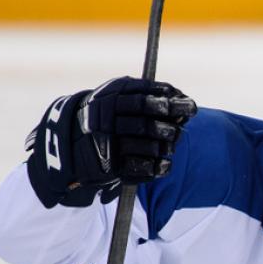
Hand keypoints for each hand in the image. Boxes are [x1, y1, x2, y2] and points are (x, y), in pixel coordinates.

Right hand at [27, 77, 196, 206]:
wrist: (71, 146)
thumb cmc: (108, 118)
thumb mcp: (120, 97)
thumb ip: (148, 95)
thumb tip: (183, 100)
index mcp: (108, 97)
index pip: (145, 100)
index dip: (172, 103)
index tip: (191, 106)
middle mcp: (104, 120)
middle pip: (148, 125)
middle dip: (171, 127)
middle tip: (180, 128)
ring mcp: (106, 144)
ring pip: (149, 146)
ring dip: (166, 147)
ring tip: (169, 145)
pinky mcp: (109, 167)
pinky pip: (144, 168)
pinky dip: (159, 166)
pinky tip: (164, 163)